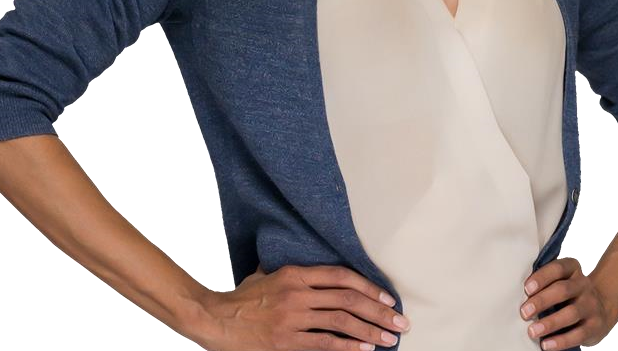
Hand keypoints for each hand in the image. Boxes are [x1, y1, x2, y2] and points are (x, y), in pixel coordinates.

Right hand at [193, 263, 410, 350]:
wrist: (217, 319)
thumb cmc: (245, 296)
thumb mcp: (270, 273)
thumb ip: (297, 275)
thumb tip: (322, 275)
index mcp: (296, 273)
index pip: (341, 276)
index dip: (368, 286)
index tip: (388, 298)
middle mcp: (298, 293)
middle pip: (348, 299)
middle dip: (379, 312)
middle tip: (401, 322)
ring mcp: (293, 319)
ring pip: (341, 322)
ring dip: (370, 331)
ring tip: (390, 339)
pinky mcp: (286, 342)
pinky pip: (324, 344)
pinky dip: (348, 347)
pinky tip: (365, 350)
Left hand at [520, 257, 617, 348]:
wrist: (602, 307)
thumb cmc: (568, 292)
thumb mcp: (561, 279)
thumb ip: (545, 281)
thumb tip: (516, 293)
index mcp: (572, 268)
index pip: (557, 268)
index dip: (541, 277)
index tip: (526, 288)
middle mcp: (584, 284)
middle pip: (562, 290)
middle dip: (541, 301)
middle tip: (524, 313)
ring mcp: (592, 305)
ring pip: (571, 313)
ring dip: (549, 323)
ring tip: (532, 331)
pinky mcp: (596, 326)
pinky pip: (578, 334)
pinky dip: (561, 341)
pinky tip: (546, 345)